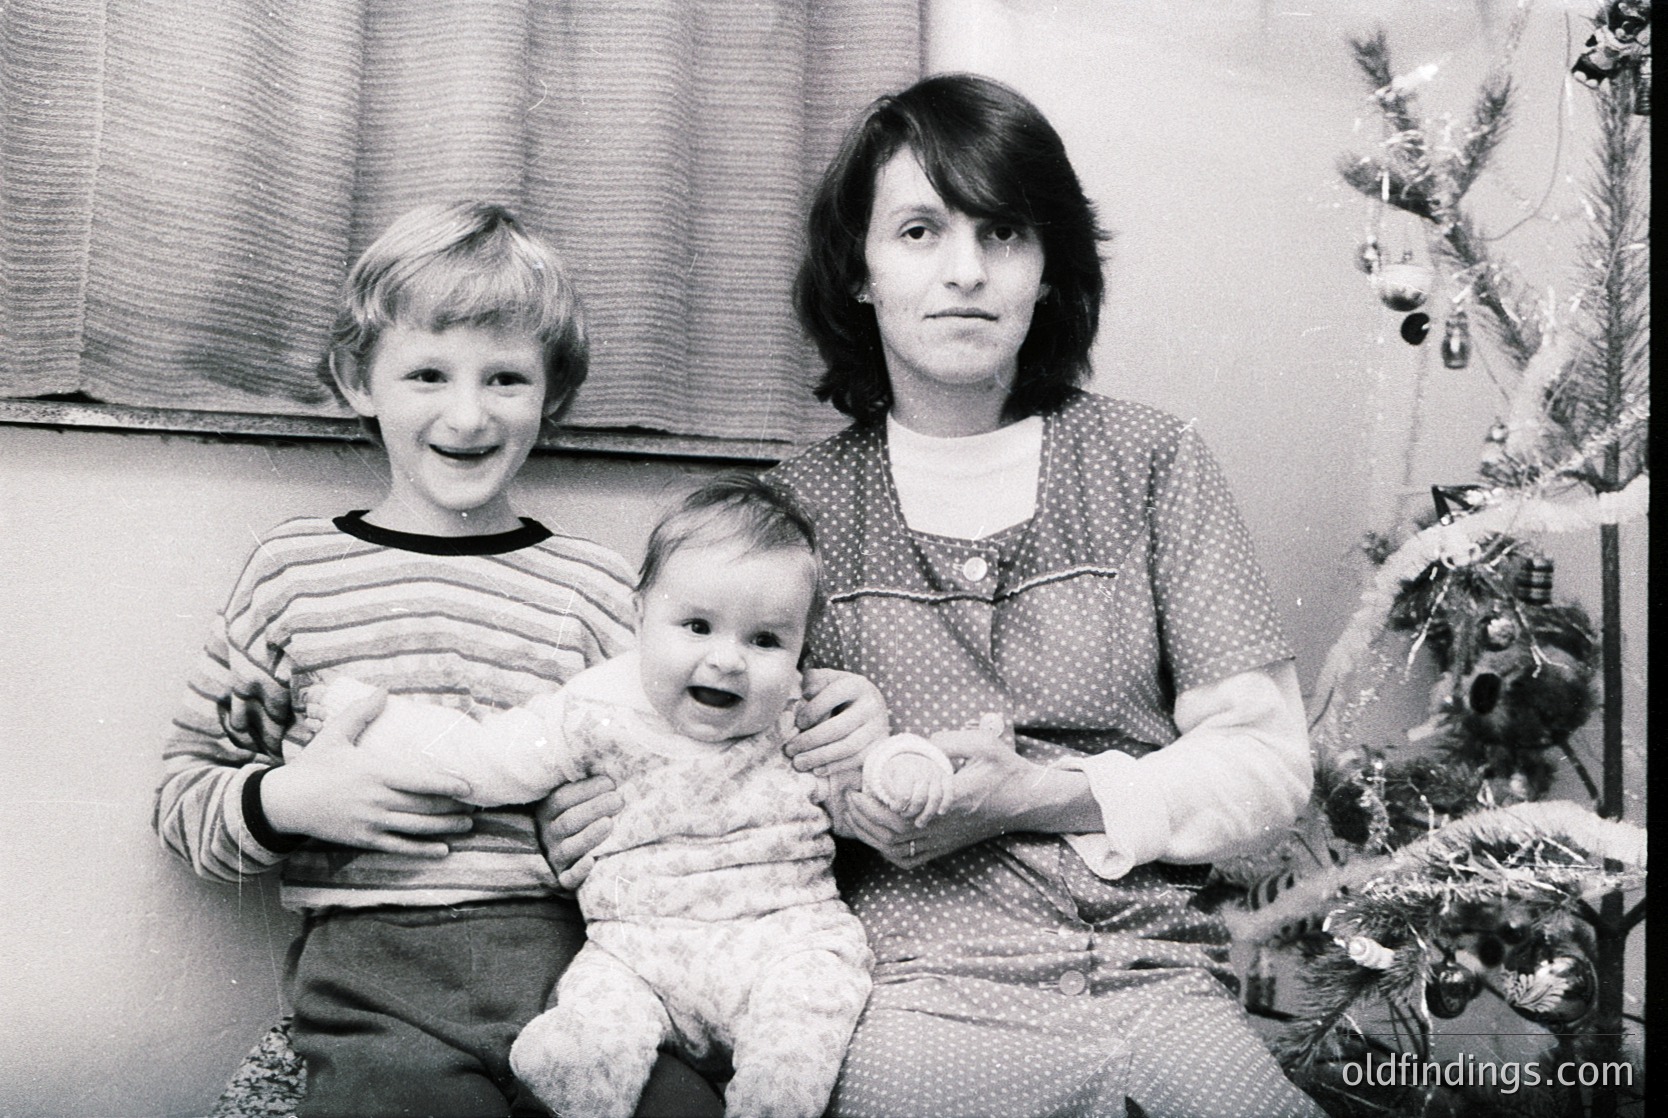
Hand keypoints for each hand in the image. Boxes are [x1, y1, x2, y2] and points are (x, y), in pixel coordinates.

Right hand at [259, 689, 476, 857]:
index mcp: (375, 771)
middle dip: (454, 807)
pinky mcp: (364, 840)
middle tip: (478, 806)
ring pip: (417, 827)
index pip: (421, 781)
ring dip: (446, 828)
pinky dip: (423, 850)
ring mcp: (371, 822)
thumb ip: (361, 713)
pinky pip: (399, 847)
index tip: (470, 787)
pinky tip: (443, 850)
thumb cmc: (313, 765)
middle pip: (425, 805)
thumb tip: (383, 689)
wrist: (284, 802)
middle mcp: (377, 799)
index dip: (448, 785)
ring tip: (467, 825)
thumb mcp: (336, 735)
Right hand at [534, 775, 621, 890]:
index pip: (562, 799)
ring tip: (610, 823)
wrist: (578, 856)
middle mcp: (549, 835)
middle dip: (594, 809)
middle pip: (568, 822)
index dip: (585, 790)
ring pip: (569, 848)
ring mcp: (556, 858)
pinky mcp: (564, 879)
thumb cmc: (584, 818)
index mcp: (548, 812)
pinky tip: (592, 861)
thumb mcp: (577, 801)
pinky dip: (580, 872)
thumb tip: (609, 765)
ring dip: (589, 836)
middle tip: (618, 800)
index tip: (610, 782)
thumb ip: (586, 787)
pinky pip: (569, 879)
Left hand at [783, 668, 889, 775]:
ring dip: (820, 757)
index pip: (834, 695)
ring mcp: (877, 728)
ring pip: (849, 747)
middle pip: (840, 727)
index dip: (813, 710)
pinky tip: (817, 770)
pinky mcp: (879, 746)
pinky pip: (857, 760)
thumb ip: (813, 680)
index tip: (797, 723)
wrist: (869, 705)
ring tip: (799, 763)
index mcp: (856, 685)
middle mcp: (870, 705)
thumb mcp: (827, 680)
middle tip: (790, 750)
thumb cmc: (839, 692)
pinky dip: (836, 767)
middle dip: (811, 740)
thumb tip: (806, 693)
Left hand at [846, 720, 1098, 868]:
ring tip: (855, 813)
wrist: (1027, 802)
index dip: (875, 803)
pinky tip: (876, 835)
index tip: (859, 785)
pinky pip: (909, 859)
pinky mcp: (945, 848)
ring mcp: (944, 840)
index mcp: (951, 800)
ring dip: (870, 834)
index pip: (904, 810)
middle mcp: (945, 825)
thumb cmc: (1006, 771)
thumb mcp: (986, 745)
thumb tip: (924, 743)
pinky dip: (886, 851)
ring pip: (896, 849)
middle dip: (863, 817)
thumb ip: (954, 740)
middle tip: (848, 796)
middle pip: (892, 832)